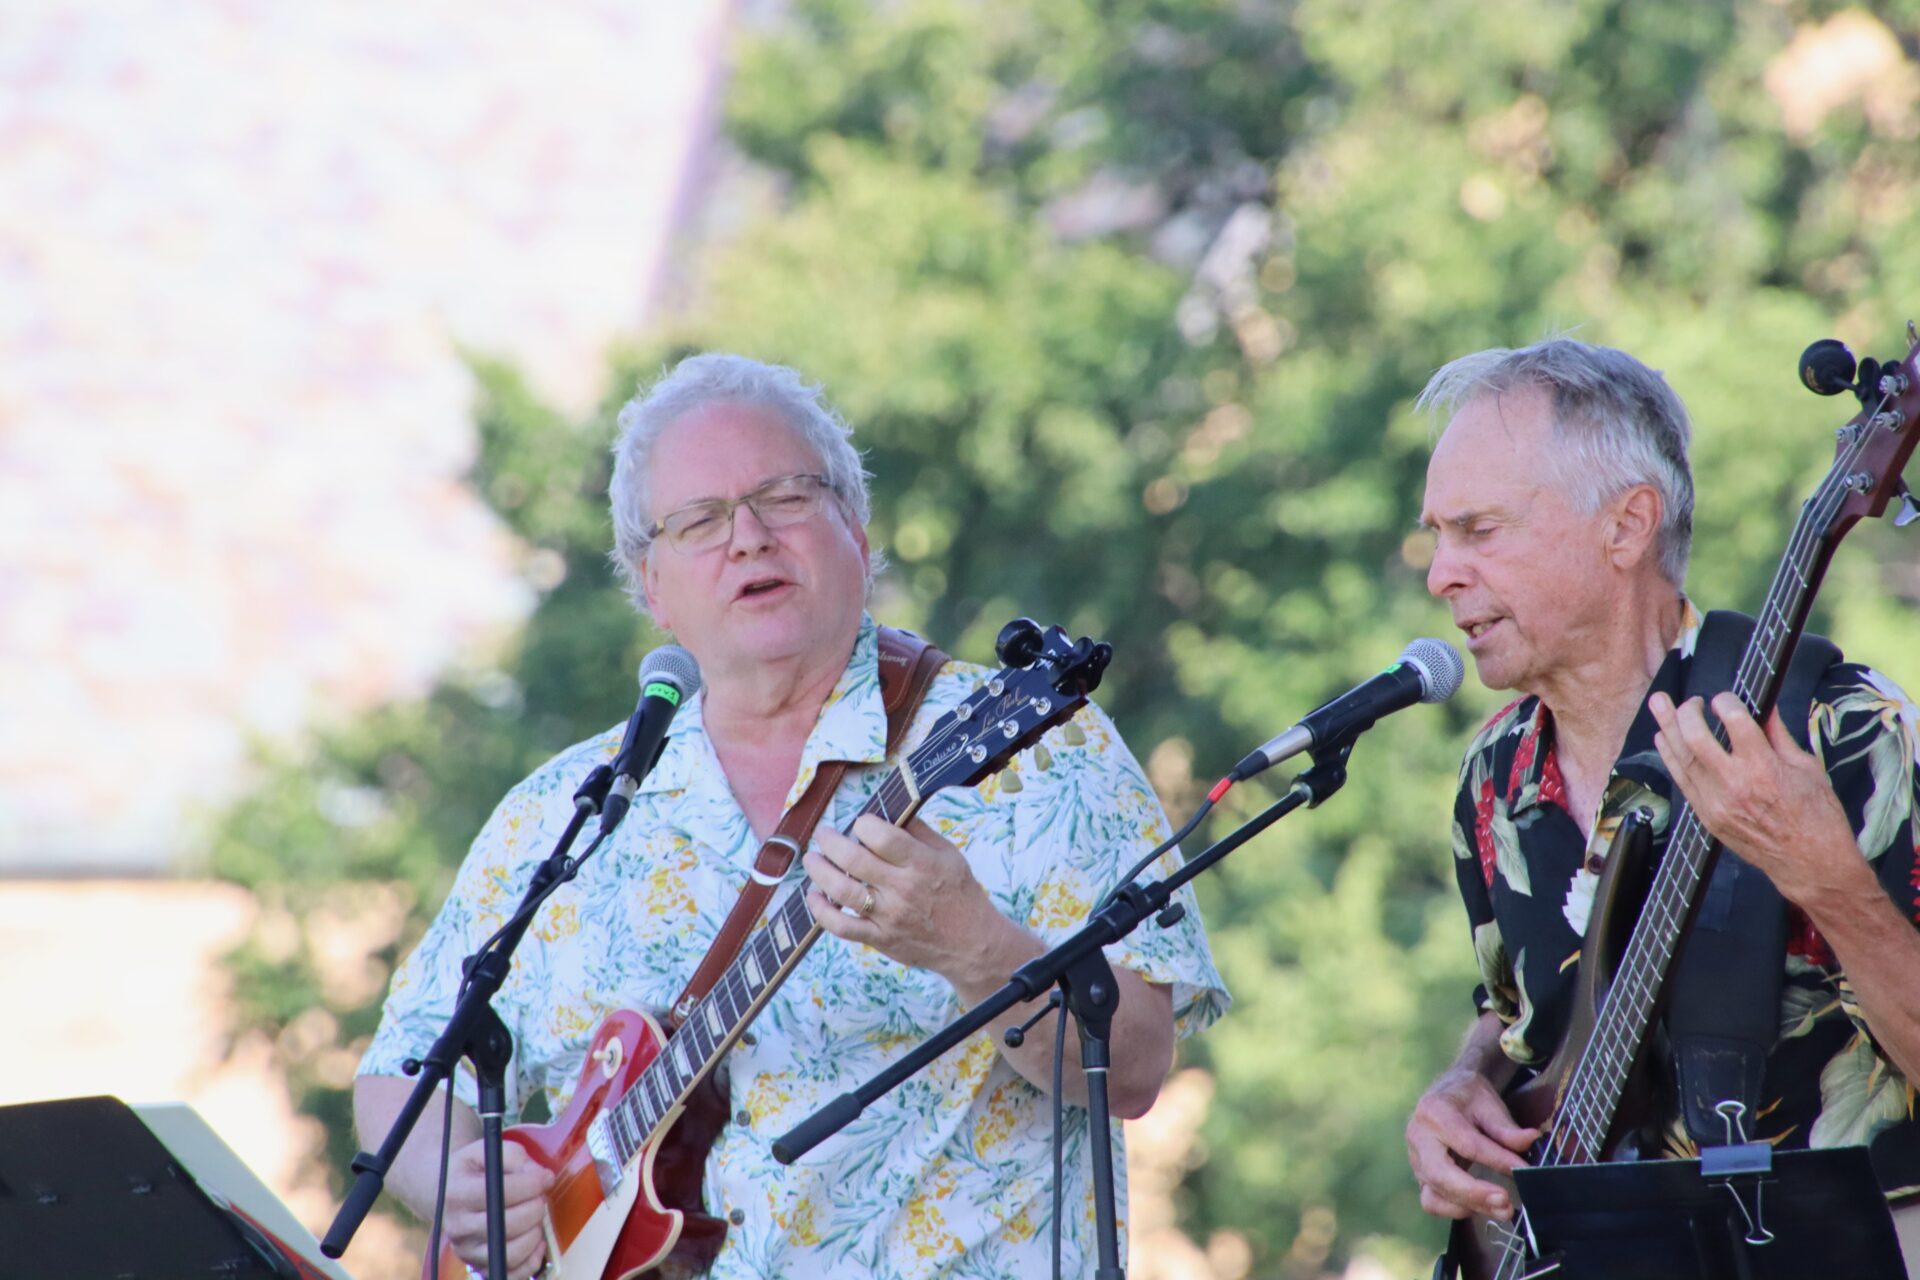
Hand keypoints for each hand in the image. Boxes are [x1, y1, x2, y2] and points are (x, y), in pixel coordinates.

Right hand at [439, 1138, 552, 1278]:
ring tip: (535, 1217)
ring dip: (534, 1234)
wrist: (450, 1193)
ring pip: (511, 1254)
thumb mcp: (489, 1151)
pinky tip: (536, 1240)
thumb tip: (542, 1178)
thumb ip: (516, 1158)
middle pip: (509, 1225)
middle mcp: (458, 1227)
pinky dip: (532, 1260)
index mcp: (458, 1194)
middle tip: (540, 1197)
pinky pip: (512, 1273)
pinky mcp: (479, 1267)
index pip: (501, 1193)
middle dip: (535, 1208)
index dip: (531, 1185)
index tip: (545, 1178)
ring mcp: (467, 1251)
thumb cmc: (475, 1170)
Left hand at [803, 815, 1019, 985]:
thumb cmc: (959, 893)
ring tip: (812, 859)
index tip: (860, 823)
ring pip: (842, 891)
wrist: (971, 943)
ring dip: (819, 871)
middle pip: (854, 860)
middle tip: (823, 834)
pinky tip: (814, 897)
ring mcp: (889, 916)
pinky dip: (821, 912)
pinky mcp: (880, 938)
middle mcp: (903, 889)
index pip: (882, 836)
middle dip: (830, 841)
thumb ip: (918, 831)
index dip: (863, 824)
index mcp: (922, 863)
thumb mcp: (948, 854)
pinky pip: (842, 927)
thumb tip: (890, 808)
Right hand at [1406, 1067, 1538, 1220]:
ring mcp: (1416, 1160)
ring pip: (1436, 1193)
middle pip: (1440, 1174)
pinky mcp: (1421, 1177)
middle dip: (1474, 1192)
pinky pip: (1431, 1202)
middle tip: (1505, 1201)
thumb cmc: (1468, 1098)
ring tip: (1502, 1209)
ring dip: (1470, 1205)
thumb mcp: (1488, 1103)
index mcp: (1434, 1111)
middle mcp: (1418, 1137)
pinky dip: (1455, 1210)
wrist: (1447, 1095)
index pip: (1467, 1143)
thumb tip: (1530, 1140)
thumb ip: (1506, 1127)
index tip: (1523, 1170)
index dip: (1497, 1160)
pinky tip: (1480, 1207)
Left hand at [1647, 692, 1863, 907]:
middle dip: (1687, 710)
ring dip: (1667, 727)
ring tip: (1659, 704)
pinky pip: (1680, 780)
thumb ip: (1779, 735)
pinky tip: (1664, 740)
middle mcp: (1734, 783)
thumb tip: (1765, 706)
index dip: (1726, 701)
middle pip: (1695, 736)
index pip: (1734, 719)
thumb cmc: (1817, 816)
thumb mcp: (1807, 767)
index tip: (1725, 698)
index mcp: (1764, 767)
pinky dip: (1670, 756)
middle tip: (1692, 701)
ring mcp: (1715, 802)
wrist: (1810, 863)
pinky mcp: (1706, 816)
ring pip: (1680, 757)